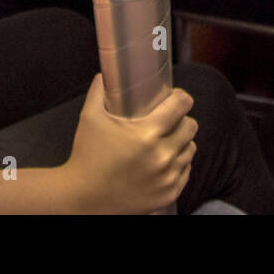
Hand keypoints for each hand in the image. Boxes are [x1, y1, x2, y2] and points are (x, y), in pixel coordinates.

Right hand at [62, 74, 196, 214]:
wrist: (82, 198)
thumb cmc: (86, 157)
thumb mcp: (89, 118)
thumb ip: (98, 92)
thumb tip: (103, 75)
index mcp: (146, 134)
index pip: (181, 106)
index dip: (181, 98)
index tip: (176, 97)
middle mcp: (162, 156)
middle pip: (190, 127)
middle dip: (182, 119)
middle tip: (170, 119)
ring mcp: (167, 177)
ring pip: (190, 149)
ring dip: (182, 142)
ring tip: (167, 140)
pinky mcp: (168, 194)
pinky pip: (186, 172)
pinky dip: (179, 164)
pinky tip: (166, 160)